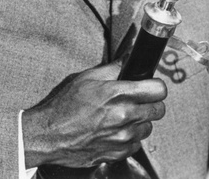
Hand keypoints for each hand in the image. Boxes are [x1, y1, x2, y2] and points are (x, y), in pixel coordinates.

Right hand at [22, 60, 166, 168]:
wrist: (49, 135)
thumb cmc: (66, 105)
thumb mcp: (89, 77)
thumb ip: (115, 67)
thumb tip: (131, 56)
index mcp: (119, 94)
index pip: (158, 89)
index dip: (156, 85)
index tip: (151, 85)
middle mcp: (125, 116)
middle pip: (159, 110)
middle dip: (151, 102)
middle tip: (139, 99)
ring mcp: (123, 137)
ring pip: (148, 128)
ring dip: (141, 120)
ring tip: (124, 115)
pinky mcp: (118, 153)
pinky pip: (136, 144)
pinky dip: (130, 136)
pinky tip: (116, 129)